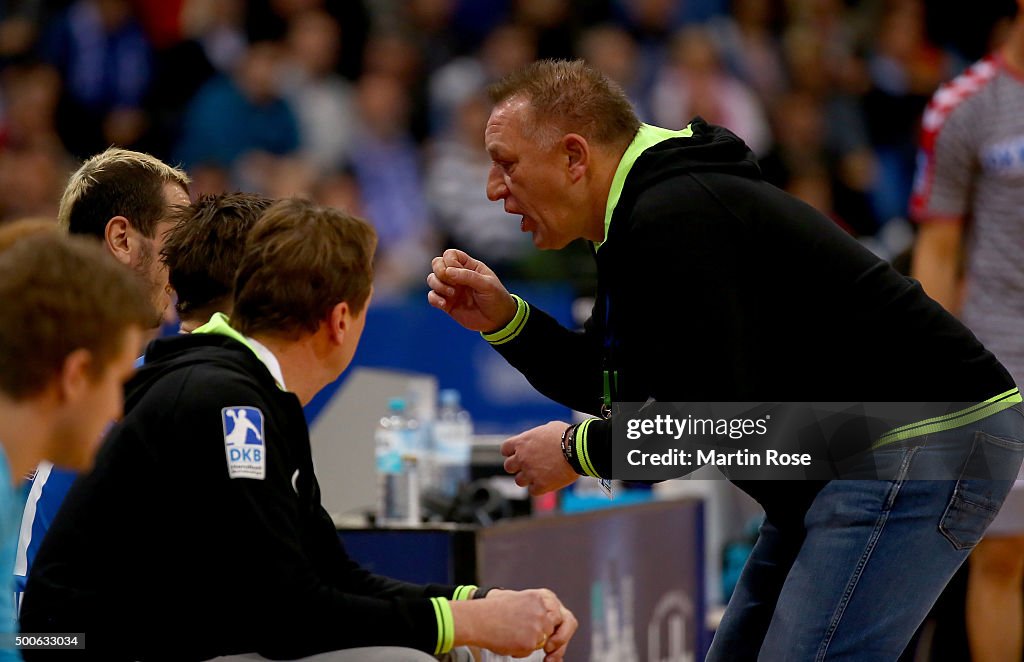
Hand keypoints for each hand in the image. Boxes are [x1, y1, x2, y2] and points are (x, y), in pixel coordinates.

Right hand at [427, 249, 517, 332]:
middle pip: (437, 264)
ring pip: (432, 279)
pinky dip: (434, 299)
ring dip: (438, 285)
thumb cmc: (496, 298)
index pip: (450, 254)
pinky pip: (432, 297)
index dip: (449, 261)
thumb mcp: (487, 285)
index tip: (457, 272)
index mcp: (468, 266)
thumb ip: (468, 276)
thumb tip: (448, 271)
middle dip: (439, 271)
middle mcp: (457, 276)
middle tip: (452, 283)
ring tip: (452, 294)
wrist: (498, 321)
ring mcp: (451, 289)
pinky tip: (444, 305)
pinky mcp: (447, 304)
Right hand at [450, 588, 575, 659]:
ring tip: (512, 634)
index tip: (554, 642)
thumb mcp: (522, 601)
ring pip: (543, 642)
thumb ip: (540, 611)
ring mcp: (540, 625)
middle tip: (549, 653)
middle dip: (558, 643)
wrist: (478, 618)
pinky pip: (530, 652)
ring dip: (530, 643)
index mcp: (545, 597)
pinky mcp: (532, 640)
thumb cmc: (495, 610)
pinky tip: (507, 640)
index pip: (564, 618)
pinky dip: (519, 650)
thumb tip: (551, 635)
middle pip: (562, 631)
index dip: (562, 633)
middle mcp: (546, 609)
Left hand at [502, 422, 578, 494]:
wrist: (579, 450)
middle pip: (508, 467)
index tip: (518, 453)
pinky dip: (538, 488)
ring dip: (527, 478)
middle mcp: (522, 458)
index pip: (505, 449)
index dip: (511, 452)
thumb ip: (537, 436)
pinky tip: (547, 482)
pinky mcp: (540, 485)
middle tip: (528, 465)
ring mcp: (530, 473)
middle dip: (517, 466)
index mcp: (522, 442)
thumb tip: (538, 439)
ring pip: (519, 481)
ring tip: (540, 474)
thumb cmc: (567, 436)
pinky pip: (533, 491)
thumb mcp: (548, 428)